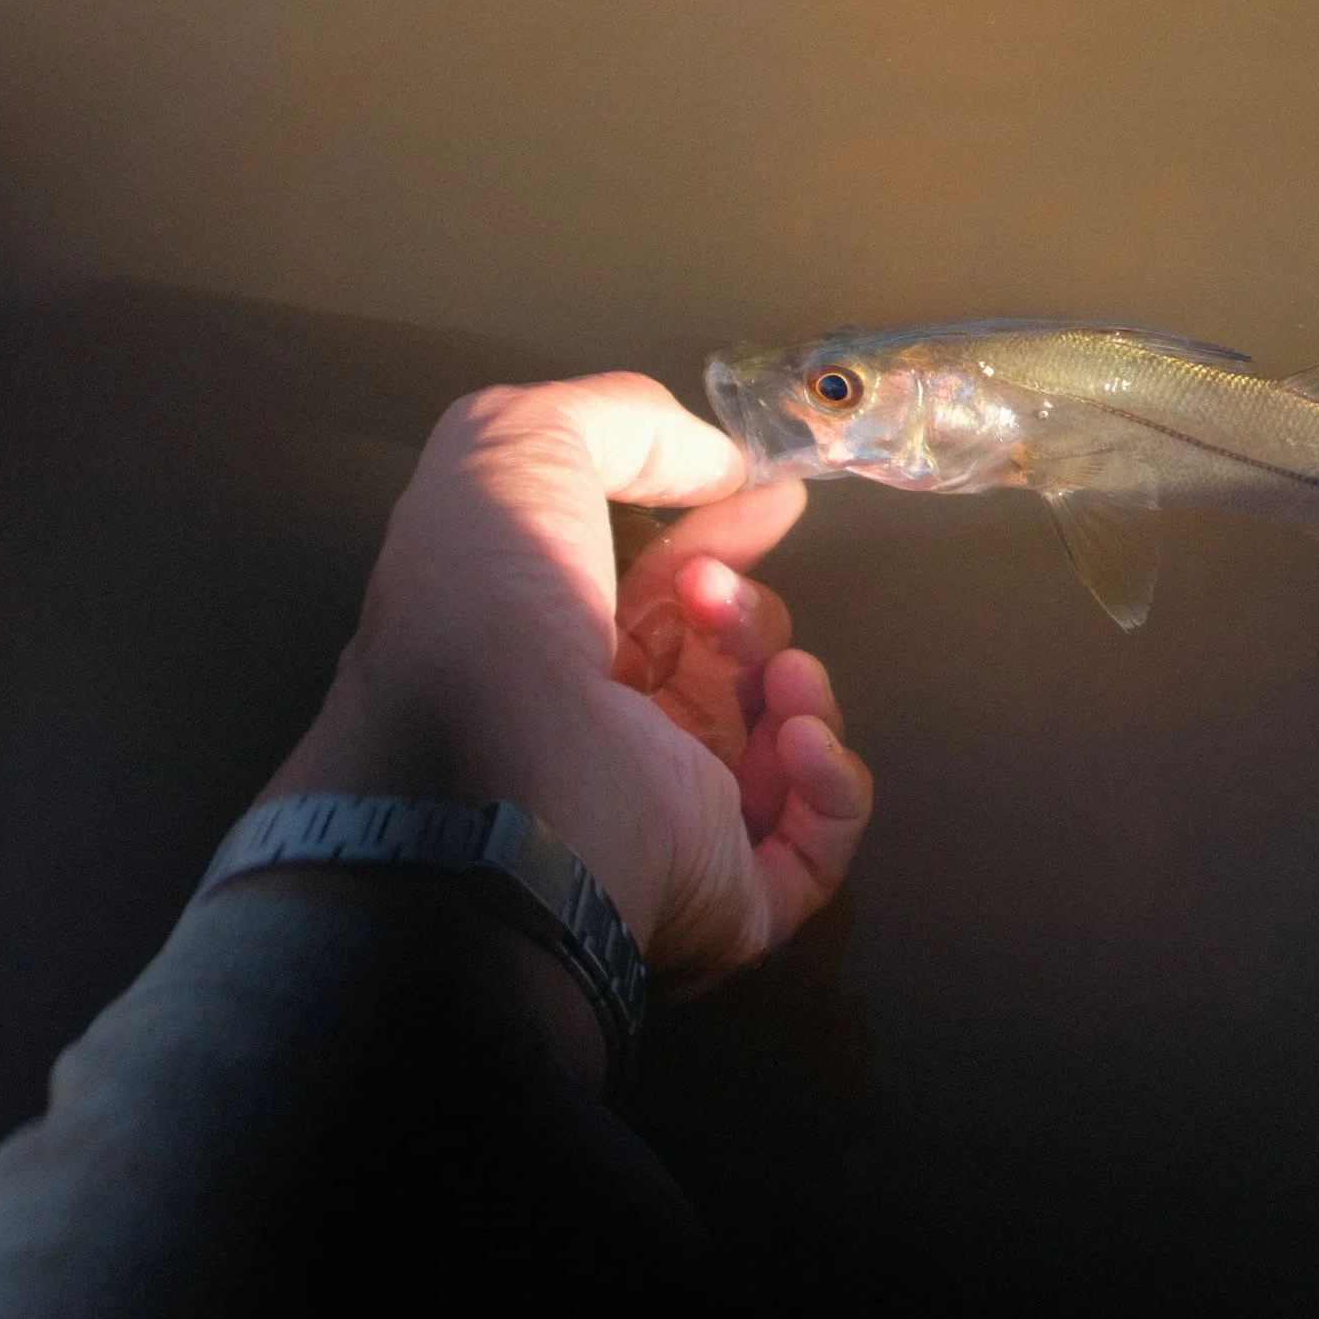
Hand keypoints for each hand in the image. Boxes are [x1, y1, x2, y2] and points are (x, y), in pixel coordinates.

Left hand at [262, 374, 871, 995]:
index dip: (721, 538)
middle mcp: (606, 741)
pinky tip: (799, 738)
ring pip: (779, 744)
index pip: (658, 594)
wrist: (493, 780)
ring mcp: (670, 825)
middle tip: (723, 596)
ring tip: (776, 674)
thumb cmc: (488, 615)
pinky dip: (830, 783)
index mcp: (547, 656)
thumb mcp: (516, 448)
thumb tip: (721, 464)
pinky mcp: (730, 898)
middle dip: (748, 609)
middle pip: (724, 665)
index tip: (773, 498)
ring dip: (795, 685)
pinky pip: (816, 845)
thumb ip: (616, 420)